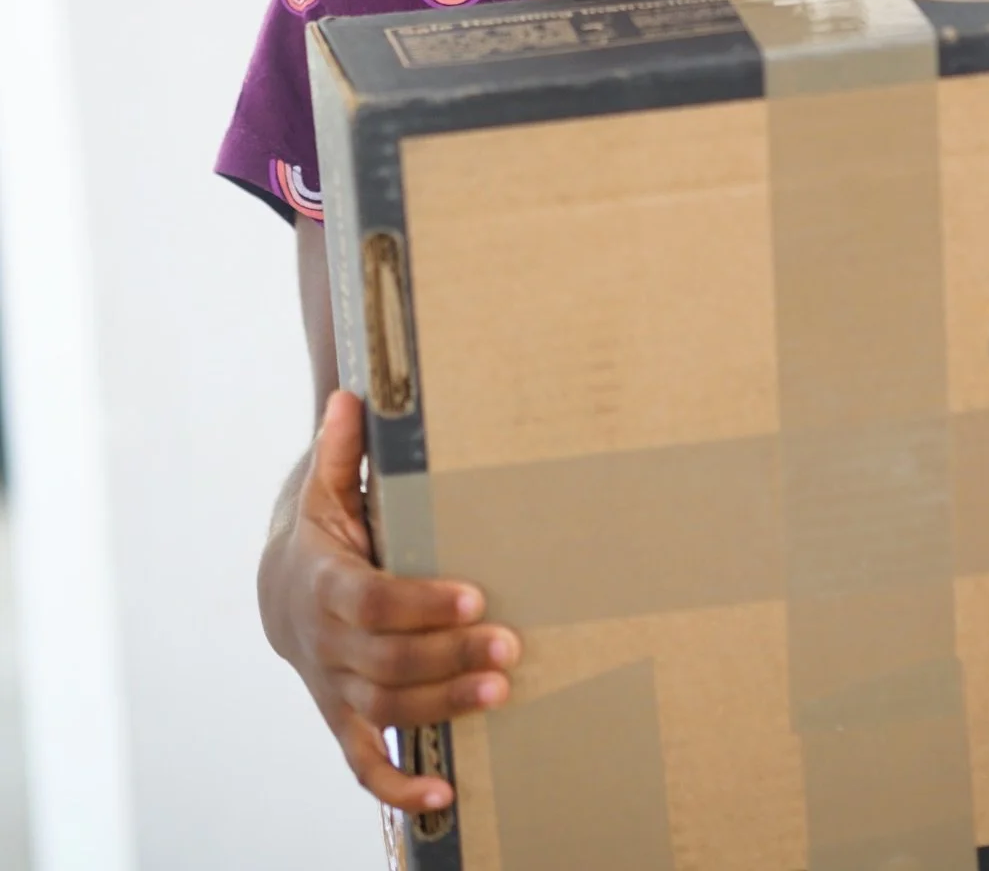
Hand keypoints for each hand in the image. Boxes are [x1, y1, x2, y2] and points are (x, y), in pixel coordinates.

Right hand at [264, 390, 520, 813]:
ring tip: (500, 690)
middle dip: (449, 655)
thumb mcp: (324, 486)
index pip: (372, 601)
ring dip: (443, 703)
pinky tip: (443, 794)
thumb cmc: (320, 530)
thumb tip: (352, 396)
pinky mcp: (342, 715)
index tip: (473, 597)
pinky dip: (398, 785)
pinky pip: (363, 760)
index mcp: (324, 580)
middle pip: (387, 659)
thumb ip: (343, 450)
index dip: (421, 604)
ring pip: (386, 705)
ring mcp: (333, 685)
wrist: (276, 588)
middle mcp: (326, 641)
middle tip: (510, 647)